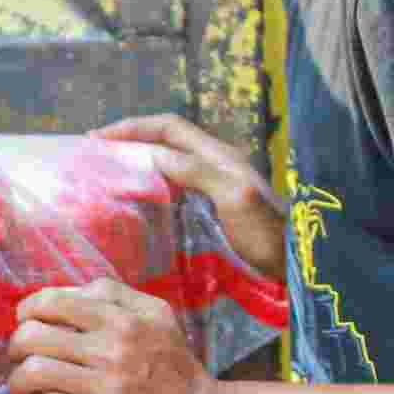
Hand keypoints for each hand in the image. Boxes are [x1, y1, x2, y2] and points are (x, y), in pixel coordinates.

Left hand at [7, 283, 217, 393]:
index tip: (25, 322)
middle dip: (15, 347)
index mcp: (125, 318)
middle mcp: (116, 350)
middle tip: (19, 358)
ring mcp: (109, 389)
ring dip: (19, 381)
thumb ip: (115, 296)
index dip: (28, 310)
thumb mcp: (158, 317)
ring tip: (24, 388)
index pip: (53, 302)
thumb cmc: (175, 368)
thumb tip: (66, 294)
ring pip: (34, 373)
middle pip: (34, 336)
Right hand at [92, 112, 287, 284]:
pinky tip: (139, 199)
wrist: (295, 266)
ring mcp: (216, 185)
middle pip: (167, 139)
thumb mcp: (234, 198)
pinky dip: (151, 182)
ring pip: (170, 160)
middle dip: (132, 139)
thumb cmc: (267, 235)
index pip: (169, 127)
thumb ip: (197, 171)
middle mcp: (216, 164)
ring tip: (110, 171)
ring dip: (140, 160)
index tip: (98, 138)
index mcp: (219, 155)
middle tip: (97, 153)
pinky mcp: (214, 207)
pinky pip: (175, 184)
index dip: (133, 127)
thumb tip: (153, 153)